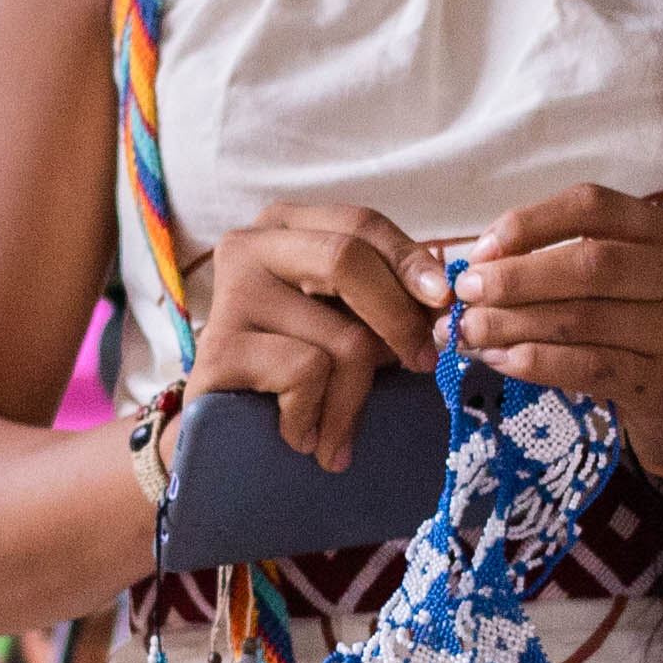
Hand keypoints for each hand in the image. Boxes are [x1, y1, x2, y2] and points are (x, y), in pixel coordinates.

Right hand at [187, 196, 436, 469]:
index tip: (444, 304)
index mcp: (284, 227)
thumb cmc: (294, 373)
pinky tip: (300, 435)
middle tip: (421, 364)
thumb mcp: (343, 320)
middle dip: (399, 318)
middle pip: (347, 259)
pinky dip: (315, 416)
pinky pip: (306, 373)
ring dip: (355, 398)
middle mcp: (248, 246)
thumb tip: (441, 300)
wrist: (222, 438)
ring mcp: (230, 295)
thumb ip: (383, 298)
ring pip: (340, 335)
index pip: (361, 224)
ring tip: (340, 434)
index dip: (410, 260)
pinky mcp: (218, 349)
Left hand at [430, 186, 662, 492]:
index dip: (531, 222)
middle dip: (516, 277)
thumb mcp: (632, 286)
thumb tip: (482, 262)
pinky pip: (591, 366)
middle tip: (465, 293)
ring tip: (469, 332)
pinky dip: (538, 362)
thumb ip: (573, 266)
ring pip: (585, 318)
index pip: (594, 206)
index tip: (482, 248)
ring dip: (515, 324)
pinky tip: (501, 361)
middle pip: (589, 262)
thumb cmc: (652, 337)